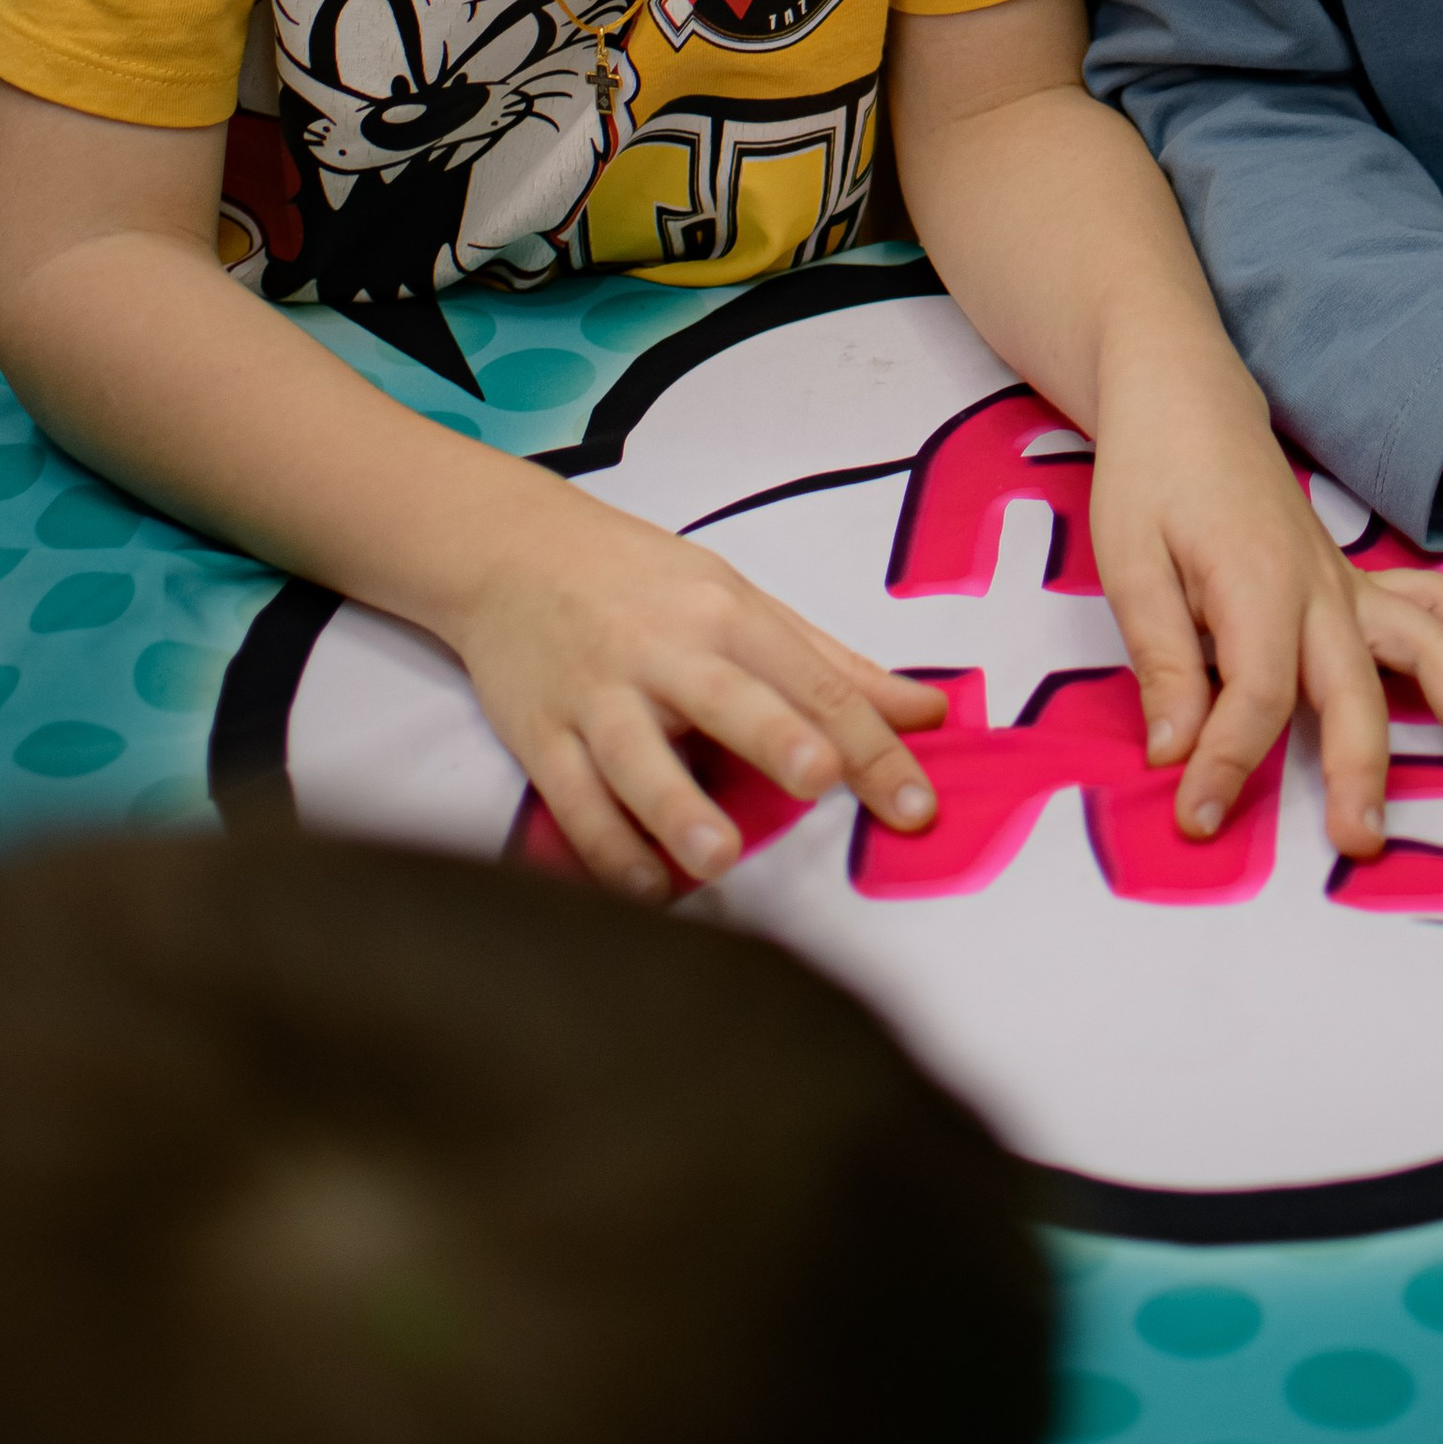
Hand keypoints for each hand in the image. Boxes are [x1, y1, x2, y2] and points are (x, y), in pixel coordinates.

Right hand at [452, 481, 945, 899]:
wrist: (512, 551)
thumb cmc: (647, 584)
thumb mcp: (743, 603)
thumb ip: (833, 667)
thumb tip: (929, 713)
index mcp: (727, 613)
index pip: (812, 679)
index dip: (869, 743)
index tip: (917, 805)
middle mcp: (663, 650)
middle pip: (725, 696)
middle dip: (774, 736)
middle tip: (819, 779)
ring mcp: (595, 694)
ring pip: (635, 757)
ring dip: (676, 810)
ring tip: (718, 861)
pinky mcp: (538, 735)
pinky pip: (572, 802)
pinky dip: (607, 853)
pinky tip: (648, 892)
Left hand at [1087, 368, 1442, 859]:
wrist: (1187, 397)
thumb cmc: (1149, 476)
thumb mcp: (1129, 563)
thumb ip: (1161, 659)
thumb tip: (1174, 753)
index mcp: (1254, 584)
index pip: (1256, 695)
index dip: (1228, 764)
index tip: (1199, 818)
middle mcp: (1317, 586)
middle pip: (1354, 689)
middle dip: (1361, 771)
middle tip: (1362, 842)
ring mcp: (1345, 581)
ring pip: (1424, 643)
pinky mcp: (1354, 579)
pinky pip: (1430, 605)